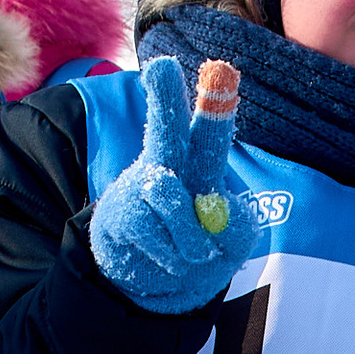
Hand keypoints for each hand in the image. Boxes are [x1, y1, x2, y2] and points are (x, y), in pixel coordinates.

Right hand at [88, 55, 267, 312]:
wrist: (154, 286)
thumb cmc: (201, 252)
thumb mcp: (234, 244)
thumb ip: (237, 229)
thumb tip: (213, 215)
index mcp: (200, 163)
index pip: (208, 130)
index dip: (215, 102)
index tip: (220, 69)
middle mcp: (168, 165)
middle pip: (167, 129)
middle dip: (167, 98)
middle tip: (162, 67)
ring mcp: (139, 188)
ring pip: (169, 195)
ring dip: (190, 235)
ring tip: (196, 254)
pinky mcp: (117, 215)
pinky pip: (153, 235)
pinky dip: (171, 259)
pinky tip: (166, 261)